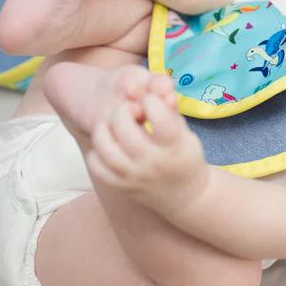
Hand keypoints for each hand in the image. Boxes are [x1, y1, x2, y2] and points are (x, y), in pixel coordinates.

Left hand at [87, 93, 209, 213]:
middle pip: (126, 129)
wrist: (186, 197)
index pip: (158, 116)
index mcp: (175, 146)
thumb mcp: (187, 135)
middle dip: (124, 110)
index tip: (150, 100)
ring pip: (106, 148)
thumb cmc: (186, 157)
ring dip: (104, 129)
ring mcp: (135, 176)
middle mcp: (154, 162)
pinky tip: (107, 145)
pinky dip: (97, 152)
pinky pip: (98, 167)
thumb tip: (161, 89)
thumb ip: (171, 112)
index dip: (151, 100)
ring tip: (112, 124)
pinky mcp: (121, 186)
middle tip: (128, 108)